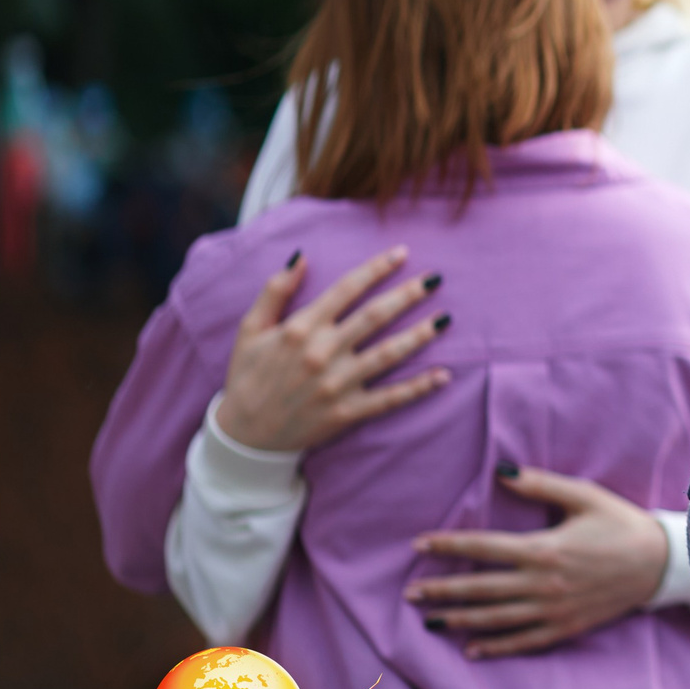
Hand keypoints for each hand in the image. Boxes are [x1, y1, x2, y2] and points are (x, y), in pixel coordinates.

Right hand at [215, 246, 450, 453]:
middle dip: (408, 295)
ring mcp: (338, 384)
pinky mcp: (347, 412)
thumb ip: (275, 290)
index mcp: (301, 329)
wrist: (243, 435)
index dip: (377, 268)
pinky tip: (444, 375)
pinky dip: (419, 387)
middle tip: (435, 279)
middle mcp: (323, 353)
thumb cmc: (247, 376)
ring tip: (446, 318)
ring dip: (420, 335)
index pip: (347, 289)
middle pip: (375, 316)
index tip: (403, 253)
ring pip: (389, 354)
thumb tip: (300, 255)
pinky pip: (390, 398)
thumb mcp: (250, 329)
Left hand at [405, 465, 669, 658]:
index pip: (483, 548)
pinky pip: (523, 641)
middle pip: (481, 589)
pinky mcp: (565, 628)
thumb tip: (501, 471)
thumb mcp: (585, 496)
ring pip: (496, 618)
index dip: (448, 546)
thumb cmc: (621, 524)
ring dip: (460, 620)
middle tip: (410, 594)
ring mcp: (553, 610)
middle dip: (442, 591)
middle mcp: (543, 584)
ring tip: (430, 621)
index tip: (419, 545)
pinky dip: (496, 647)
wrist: (660, 563)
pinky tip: (471, 649)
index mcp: (544, 549)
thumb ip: (541, 485)